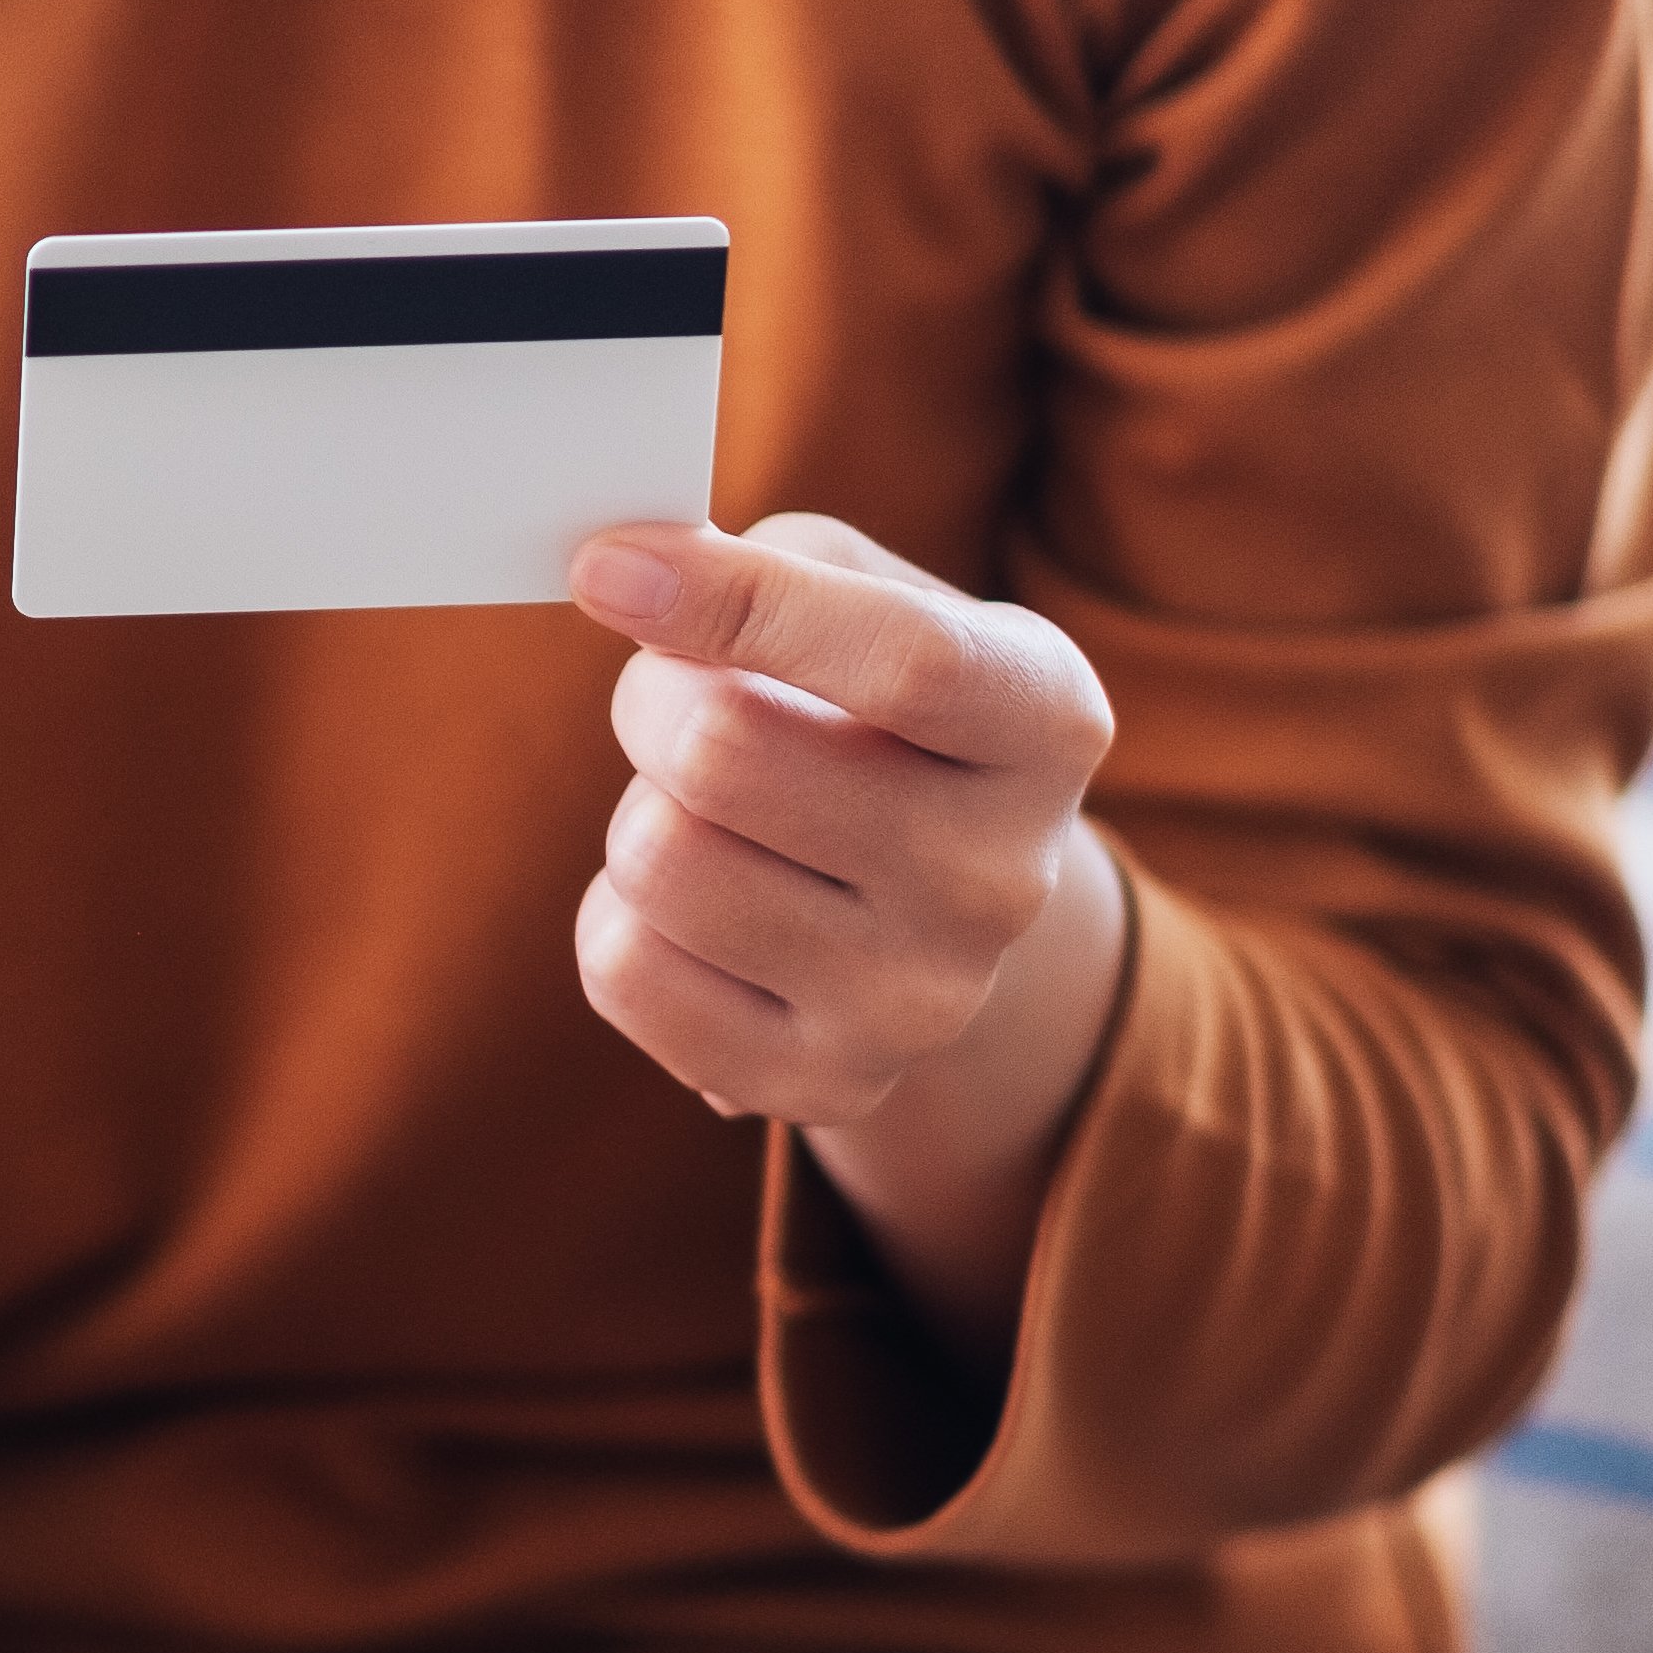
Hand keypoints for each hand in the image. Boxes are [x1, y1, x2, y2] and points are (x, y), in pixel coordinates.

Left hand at [564, 513, 1129, 1359]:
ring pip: (657, 861)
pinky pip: (623, 971)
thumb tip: (628, 573)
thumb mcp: (877, 598)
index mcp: (1045, 722)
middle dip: (655, 702)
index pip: (902, 660)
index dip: (737, 603)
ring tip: (708, 816)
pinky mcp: (823, 1085)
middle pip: (726, 754)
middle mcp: (1004, 878)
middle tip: (680, 703)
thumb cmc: (884, 707)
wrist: (947, 901)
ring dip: (640, 813)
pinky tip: (692, 910)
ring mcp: (921, 1002)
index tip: (606, 568)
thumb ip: (772, 566)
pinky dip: (618, 918)